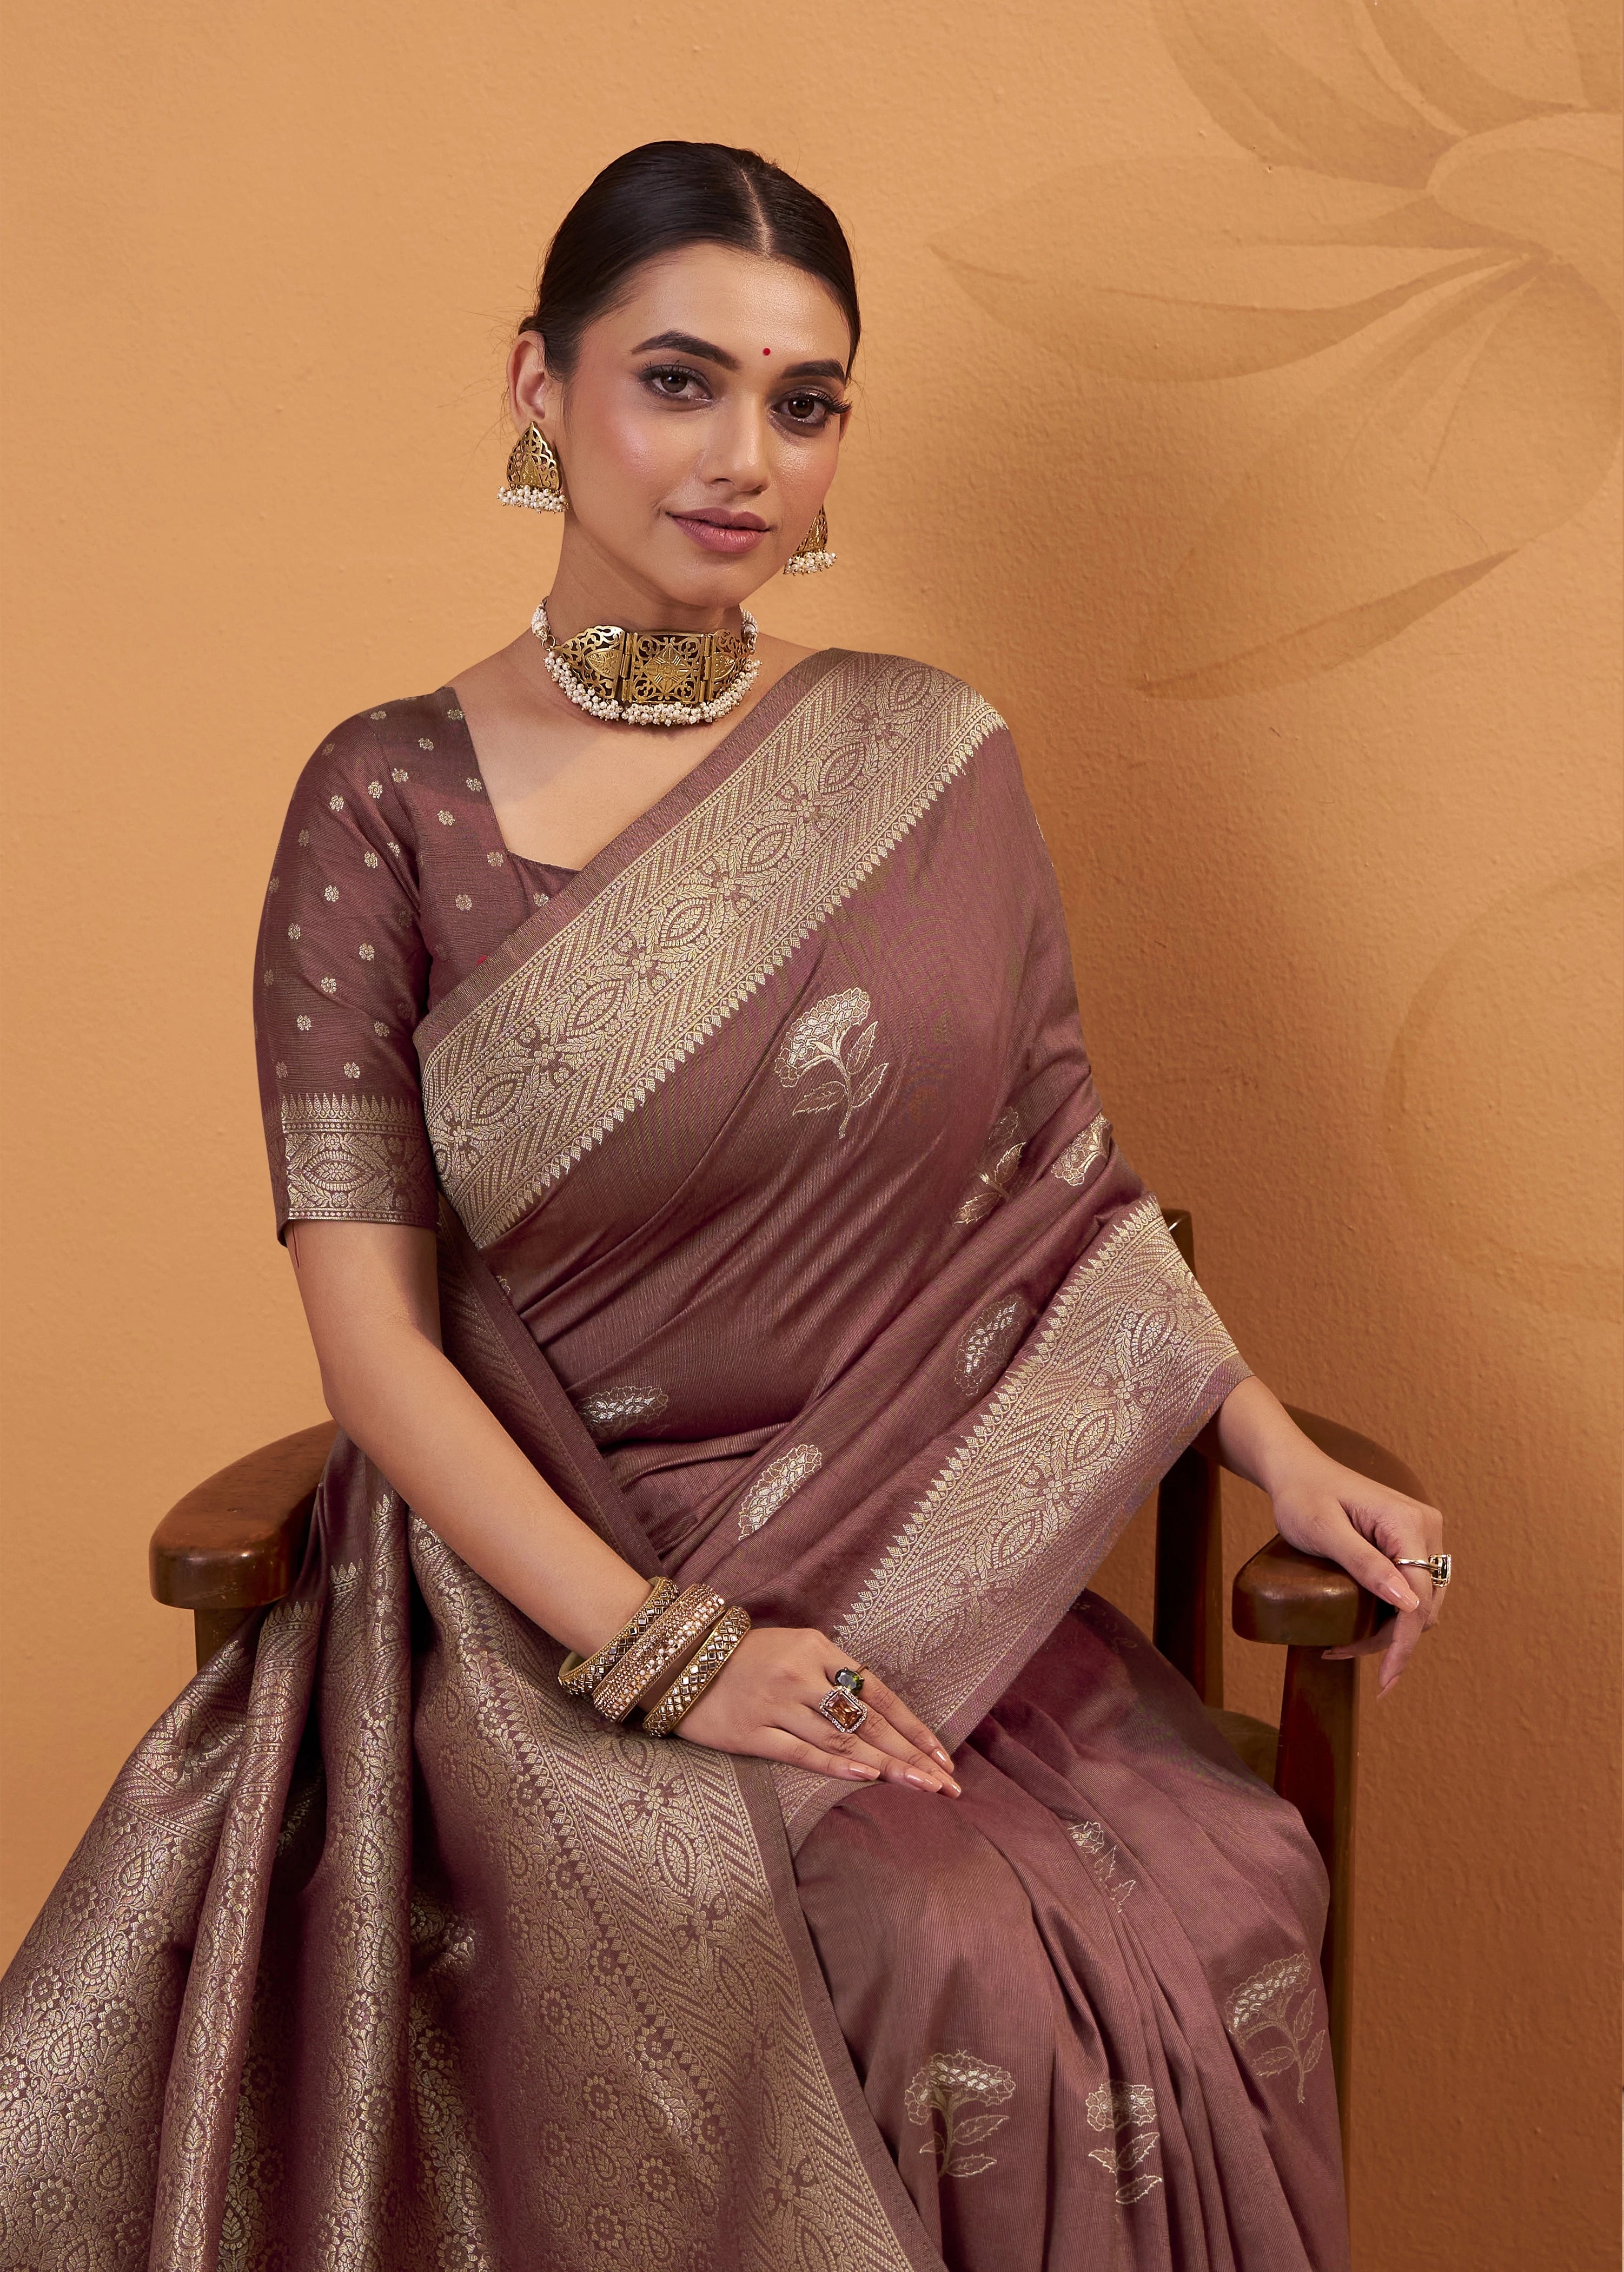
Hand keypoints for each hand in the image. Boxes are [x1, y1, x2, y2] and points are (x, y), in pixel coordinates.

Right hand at [675, 1625, 960, 1793]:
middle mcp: (801, 1673)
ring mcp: (777, 1703)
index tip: (943, 1754)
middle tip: (946, 1783)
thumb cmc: (745, 1657)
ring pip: (842, 1739)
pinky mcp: (752, 1732)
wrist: (677, 1660)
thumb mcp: (795, 1648)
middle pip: (868, 1720)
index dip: (913, 1726)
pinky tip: (867, 1777)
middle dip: (912, 1753)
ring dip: (886, 1766)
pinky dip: (836, 1765)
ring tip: (920, 1787)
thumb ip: (832, 1675)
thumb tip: (878, 1718)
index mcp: (818, 1647)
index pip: (878, 1692)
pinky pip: (802, 1752)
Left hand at [1216, 1377, 1445, 1696]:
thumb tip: (1409, 1605)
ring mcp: (1422, 1536)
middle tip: (1341, 1654)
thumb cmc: (1302, 1496)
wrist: (1296, 1471)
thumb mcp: (1324, 1531)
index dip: (1404, 1644)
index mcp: (1410, 1523)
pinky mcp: (1411, 1544)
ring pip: (1420, 1603)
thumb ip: (1364, 1564)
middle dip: (1391, 1640)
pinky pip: (1410, 1589)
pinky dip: (1389, 1613)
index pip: (1419, 1598)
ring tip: (1343, 1645)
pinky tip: (1358, 1627)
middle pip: (1423, 1605)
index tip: (1385, 1681)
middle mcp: (1427, 1528)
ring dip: (1390, 1630)